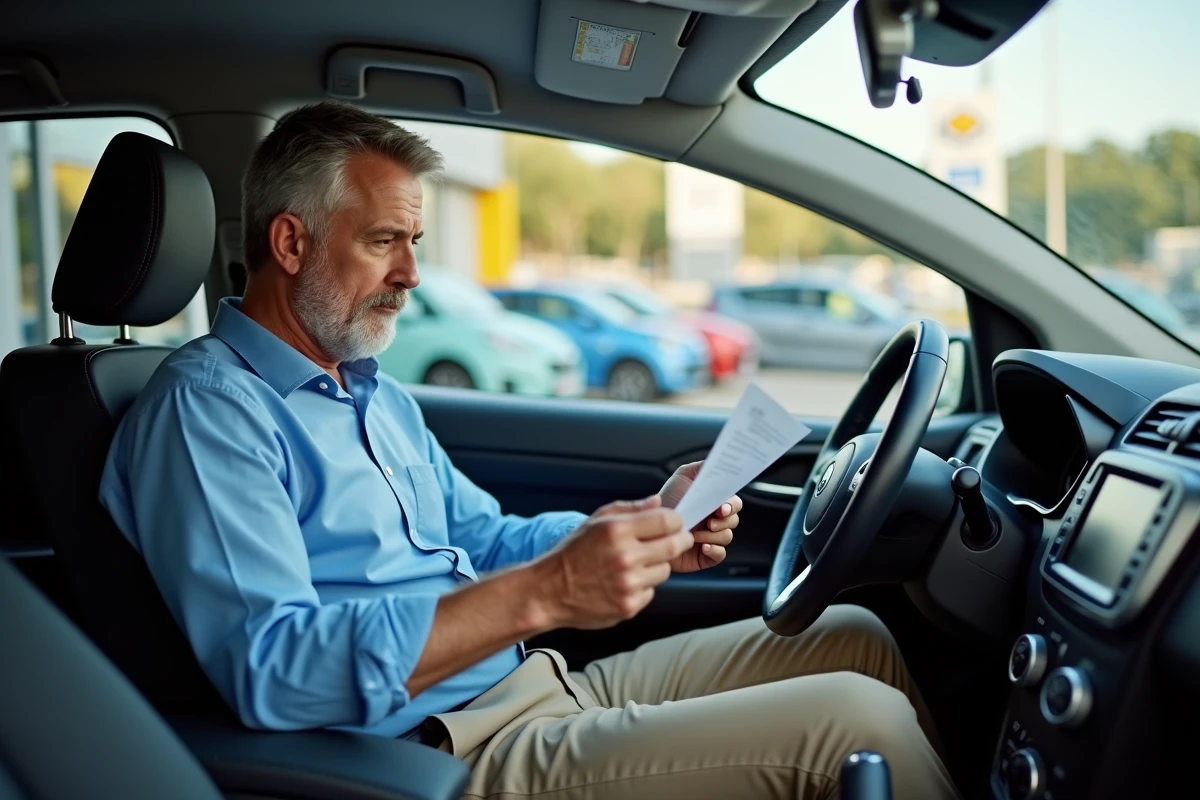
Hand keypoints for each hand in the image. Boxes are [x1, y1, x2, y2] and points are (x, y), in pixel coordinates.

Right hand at [533, 496, 692, 629]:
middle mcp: (625, 557)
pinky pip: (651, 591)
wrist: (550, 591)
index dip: (676, 521)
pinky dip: (643, 586)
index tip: (674, 523)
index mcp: (617, 531)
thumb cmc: (572, 554)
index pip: (667, 520)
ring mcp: (628, 584)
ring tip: (636, 564)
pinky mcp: (629, 606)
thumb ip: (630, 509)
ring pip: (665, 570)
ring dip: (657, 565)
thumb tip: (657, 502)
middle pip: (674, 545)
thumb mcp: (596, 521)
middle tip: (675, 540)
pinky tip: (624, 582)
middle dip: (680, 541)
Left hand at [658, 461, 742, 572]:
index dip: (732, 504)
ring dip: (714, 535)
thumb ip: (702, 467)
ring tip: (696, 533)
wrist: (649, 525)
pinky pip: (720, 554)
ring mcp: (712, 537)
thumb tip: (719, 461)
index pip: (734, 502)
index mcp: (714, 502)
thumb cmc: (668, 499)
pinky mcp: (706, 555)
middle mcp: (716, 519)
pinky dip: (714, 550)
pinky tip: (702, 546)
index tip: (722, 506)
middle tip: (710, 521)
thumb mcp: (683, 476)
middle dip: (725, 520)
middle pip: (734, 519)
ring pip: (727, 536)